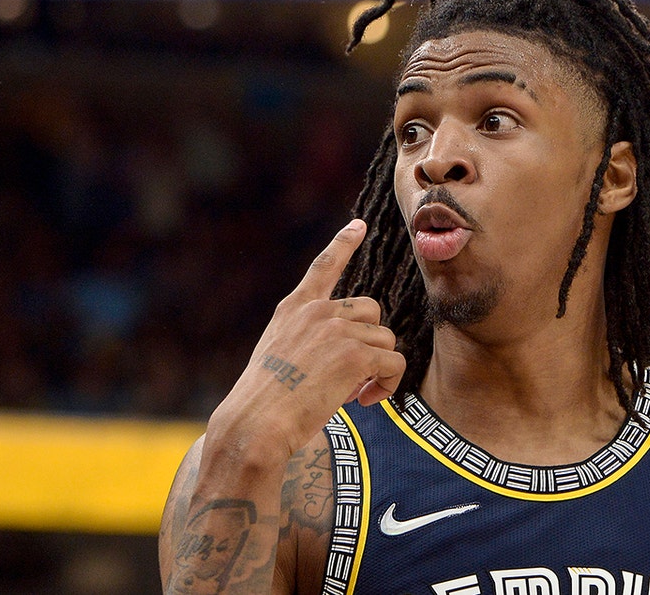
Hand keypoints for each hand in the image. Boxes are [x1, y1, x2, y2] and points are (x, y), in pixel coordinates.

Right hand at [207, 219, 405, 461]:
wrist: (255, 423)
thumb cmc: (263, 403)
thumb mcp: (278, 355)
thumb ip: (310, 341)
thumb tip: (355, 354)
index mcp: (294, 308)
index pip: (324, 266)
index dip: (343, 244)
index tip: (359, 225)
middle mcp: (317, 311)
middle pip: (372, 311)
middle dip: (370, 342)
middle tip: (351, 378)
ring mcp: (337, 329)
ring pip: (385, 339)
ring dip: (378, 368)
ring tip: (354, 394)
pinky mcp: (356, 353)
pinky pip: (394, 363)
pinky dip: (387, 385)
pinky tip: (365, 401)